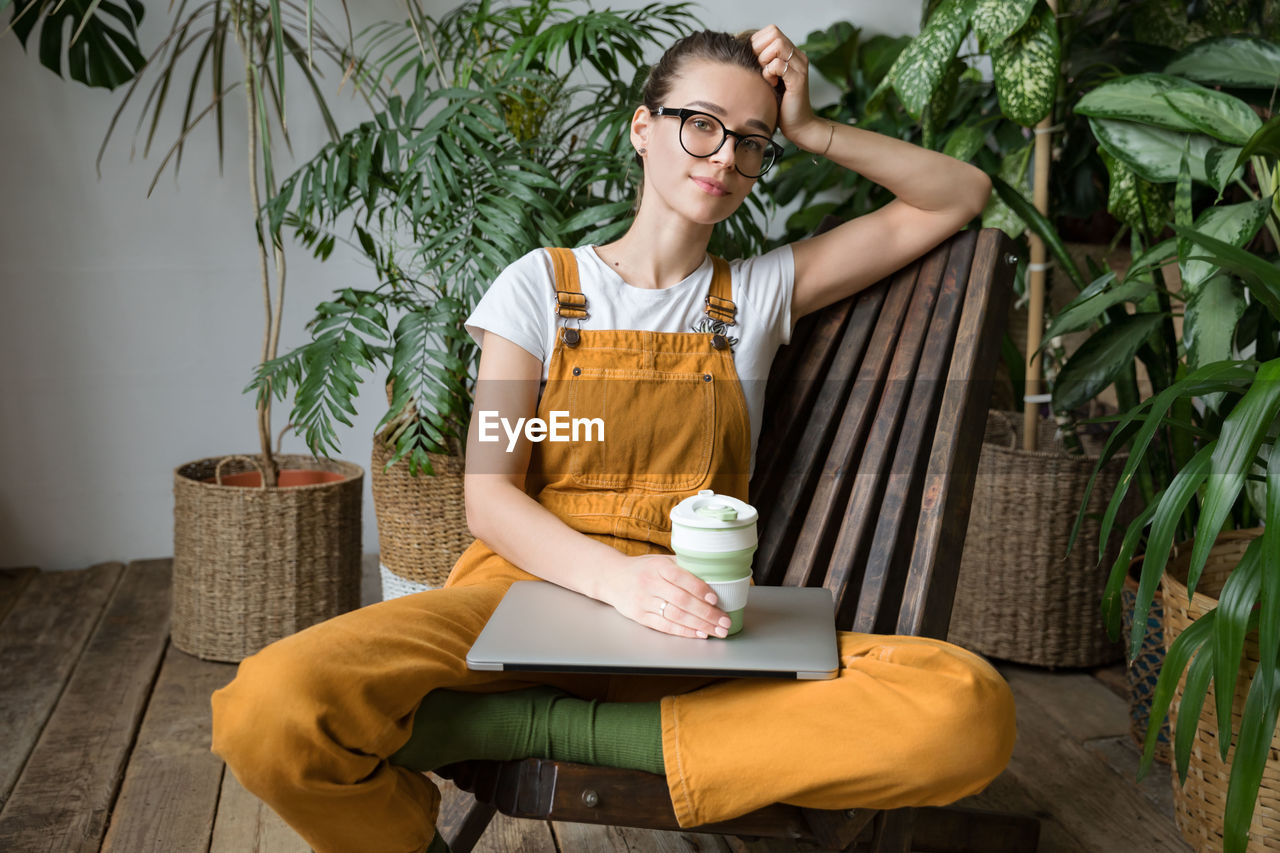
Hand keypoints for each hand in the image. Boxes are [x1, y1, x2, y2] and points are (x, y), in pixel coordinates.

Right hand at [599, 553, 732, 638]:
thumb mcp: (659, 560)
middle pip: (681, 601)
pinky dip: (684, 631)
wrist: (612, 577)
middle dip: (707, 613)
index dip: (699, 588)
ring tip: (717, 630)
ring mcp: (643, 601)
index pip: (680, 577)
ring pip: (675, 616)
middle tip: (724, 621)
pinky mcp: (640, 616)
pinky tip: (699, 634)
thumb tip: (713, 573)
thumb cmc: (642, 568)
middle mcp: (649, 584)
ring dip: (699, 625)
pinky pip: (665, 626)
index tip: (715, 598)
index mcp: (657, 566)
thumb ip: (682, 565)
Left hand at [749, 25, 825, 151]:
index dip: (758, 43)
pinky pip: (779, 64)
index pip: (771, 31)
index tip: (756, 63)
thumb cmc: (779, 105)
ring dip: (765, 60)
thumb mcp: (767, 79)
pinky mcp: (799, 79)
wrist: (797, 126)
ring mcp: (800, 66)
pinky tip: (772, 85)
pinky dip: (769, 73)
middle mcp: (798, 56)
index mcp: (791, 54)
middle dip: (760, 50)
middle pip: (774, 33)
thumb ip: (761, 63)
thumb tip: (740, 51)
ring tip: (767, 77)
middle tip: (761, 69)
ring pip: (777, 44)